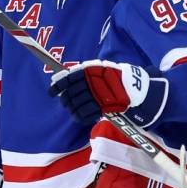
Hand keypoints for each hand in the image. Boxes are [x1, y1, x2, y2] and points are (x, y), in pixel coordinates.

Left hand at [49, 60, 167, 126]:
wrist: (136, 86)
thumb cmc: (114, 77)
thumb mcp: (98, 70)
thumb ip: (82, 74)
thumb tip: (62, 79)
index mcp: (89, 72)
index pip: (67, 79)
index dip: (57, 87)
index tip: (51, 92)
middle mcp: (91, 83)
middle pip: (71, 94)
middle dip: (65, 100)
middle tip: (65, 103)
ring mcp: (97, 96)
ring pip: (77, 105)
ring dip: (72, 110)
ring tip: (72, 111)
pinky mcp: (103, 107)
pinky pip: (86, 114)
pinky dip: (80, 117)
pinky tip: (79, 117)